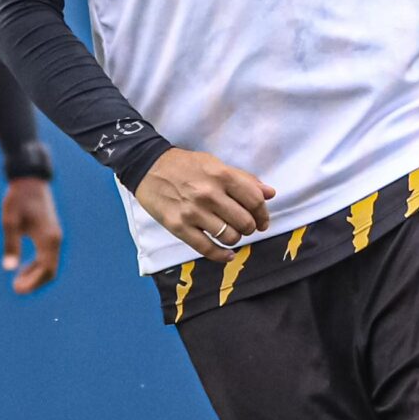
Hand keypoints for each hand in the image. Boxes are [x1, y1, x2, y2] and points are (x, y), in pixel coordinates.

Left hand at [1, 177, 63, 294]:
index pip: (46, 270)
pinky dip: (37, 266)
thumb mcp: (10, 221)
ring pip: (50, 265)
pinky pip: (47, 256)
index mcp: (48, 238)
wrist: (30, 181)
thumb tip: (8, 268)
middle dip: (34, 282)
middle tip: (15, 288)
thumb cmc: (18, 200)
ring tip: (16, 281)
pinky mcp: (50, 234)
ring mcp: (54, 237)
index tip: (17, 289)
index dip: (34, 283)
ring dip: (35, 275)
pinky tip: (23, 268)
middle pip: (50, 271)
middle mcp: (55, 239)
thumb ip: (11, 245)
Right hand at [134, 148, 275, 258]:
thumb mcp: (215, 164)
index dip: (263, 214)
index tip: (262, 220)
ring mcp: (193, 212)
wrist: (148, 167)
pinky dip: (222, 255)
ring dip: (235, 239)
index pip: (254, 200)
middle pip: (245, 222)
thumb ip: (243, 179)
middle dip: (250, 228)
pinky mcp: (179, 227)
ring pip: (229, 237)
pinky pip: (207, 249)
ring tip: (231, 234)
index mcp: (221, 175)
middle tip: (245, 227)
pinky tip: (227, 254)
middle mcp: (209, 194)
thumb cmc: (185, 165)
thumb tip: (270, 193)